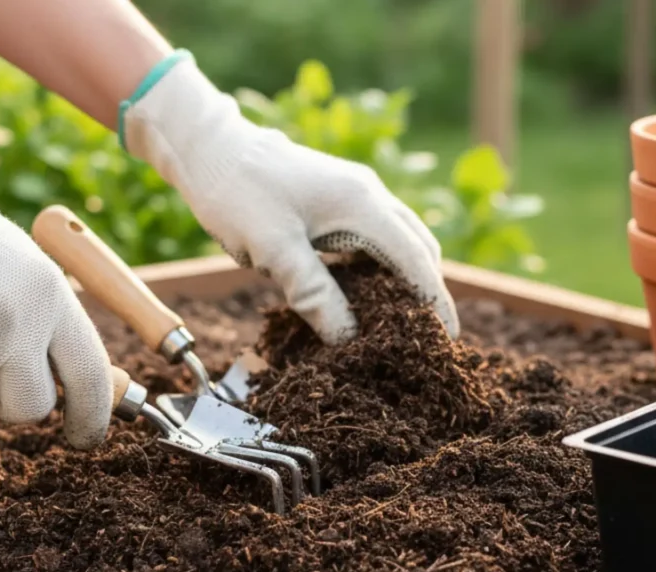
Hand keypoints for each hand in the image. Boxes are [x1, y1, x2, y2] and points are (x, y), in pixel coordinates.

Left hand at [121, 51, 458, 344]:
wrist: (208, 147)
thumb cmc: (238, 194)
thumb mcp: (275, 251)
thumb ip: (315, 295)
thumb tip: (348, 339)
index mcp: (363, 205)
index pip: (416, 261)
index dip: (435, 302)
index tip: (446, 339)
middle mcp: (369, 194)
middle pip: (419, 247)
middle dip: (429, 290)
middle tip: (428, 335)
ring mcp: (355, 191)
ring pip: (400, 239)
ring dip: (407, 276)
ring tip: (403, 318)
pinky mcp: (337, 196)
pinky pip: (376, 234)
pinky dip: (382, 264)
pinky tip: (366, 290)